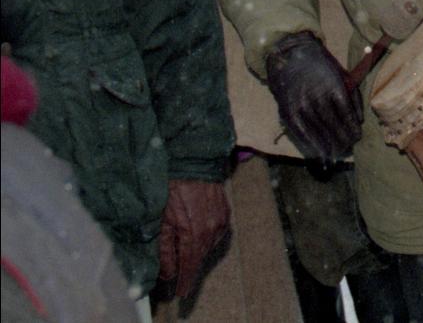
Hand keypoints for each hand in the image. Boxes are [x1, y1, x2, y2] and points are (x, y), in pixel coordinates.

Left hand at [157, 179, 229, 301]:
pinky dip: (205, 240)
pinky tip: (196, 236)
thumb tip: (168, 273)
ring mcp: (221, 222)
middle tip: (181, 279)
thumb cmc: (173, 191)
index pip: (190, 266)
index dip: (185, 281)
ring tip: (186, 256)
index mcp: (193, 235)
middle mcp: (211, 231)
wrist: (194, 165)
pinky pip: (216, 234)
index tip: (181, 294)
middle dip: (190, 269)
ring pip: (208, 247)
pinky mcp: (225, 214)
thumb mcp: (161, 222)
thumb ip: (164, 250)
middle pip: (200, 258)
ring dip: (197, 254)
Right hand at [265, 32, 361, 160]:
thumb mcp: (343, 76)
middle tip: (348, 148)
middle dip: (343, 140)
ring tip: (336, 154)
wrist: (290, 59)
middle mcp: (317, 97)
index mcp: (334, 87)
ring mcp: (301, 106)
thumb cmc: (323, 68)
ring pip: (318, 132)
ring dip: (328, 146)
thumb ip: (354, 98)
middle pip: (333, 126)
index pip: (346, 115)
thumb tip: (359, 121)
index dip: (352, 129)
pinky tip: (319, 151)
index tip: (358, 137)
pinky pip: (301, 133)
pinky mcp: (288, 112)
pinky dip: (311, 144)